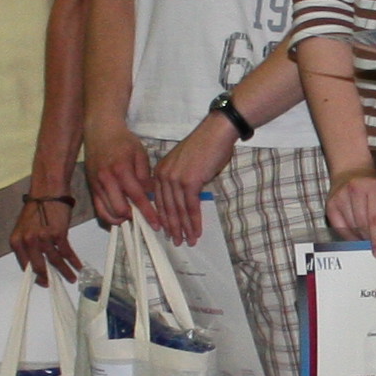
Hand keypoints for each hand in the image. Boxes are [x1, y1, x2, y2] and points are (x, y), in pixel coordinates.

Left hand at [12, 191, 82, 281]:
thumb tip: (38, 259)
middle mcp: (28, 241)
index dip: (34, 275)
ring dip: (64, 271)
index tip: (42, 281)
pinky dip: (72, 261)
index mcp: (17, 240)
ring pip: (54, 261)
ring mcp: (43, 238)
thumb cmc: (38, 206)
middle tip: (54, 283)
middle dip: (48, 277)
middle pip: (39, 266)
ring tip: (72, 278)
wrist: (48, 191)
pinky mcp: (58, 234)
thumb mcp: (26, 226)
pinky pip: (66, 252)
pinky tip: (77, 266)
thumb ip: (28, 243)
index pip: (25, 264)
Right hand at [83, 119, 153, 233]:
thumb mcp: (140, 153)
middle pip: (121, 210)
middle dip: (134, 217)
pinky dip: (110, 217)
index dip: (148, 213)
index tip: (157, 224)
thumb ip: (145, 176)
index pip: (137, 198)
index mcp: (122, 170)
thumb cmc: (123, 141)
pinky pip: (99, 210)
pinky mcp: (91, 188)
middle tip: (144, 217)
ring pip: (108, 213)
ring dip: (122, 219)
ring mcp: (97, 185)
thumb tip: (150, 194)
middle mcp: (107, 180)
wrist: (100, 131)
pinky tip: (120, 215)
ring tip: (132, 216)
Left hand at [148, 113, 235, 242]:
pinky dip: (194, 221)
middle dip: (173, 228)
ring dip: (184, 228)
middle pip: (167, 208)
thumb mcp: (185, 164)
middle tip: (177, 242)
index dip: (164, 218)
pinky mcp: (189, 182)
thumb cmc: (205, 146)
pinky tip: (196, 232)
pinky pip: (191, 207)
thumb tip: (184, 198)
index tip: (168, 231)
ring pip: (178, 210)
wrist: (216, 133)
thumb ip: (179, 179)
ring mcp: (175, 179)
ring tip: (188, 241)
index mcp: (160, 171)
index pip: (160, 201)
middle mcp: (164, 176)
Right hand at [324, 166, 375, 247]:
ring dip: (360, 238)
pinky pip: (339, 228)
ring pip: (351, 228)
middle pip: (362, 225)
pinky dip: (348, 235)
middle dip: (369, 239)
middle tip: (374, 245)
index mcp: (373, 186)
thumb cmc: (372, 185)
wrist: (351, 170)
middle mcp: (355, 189)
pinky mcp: (331, 204)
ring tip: (367, 238)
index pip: (375, 219)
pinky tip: (356, 235)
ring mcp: (340, 196)